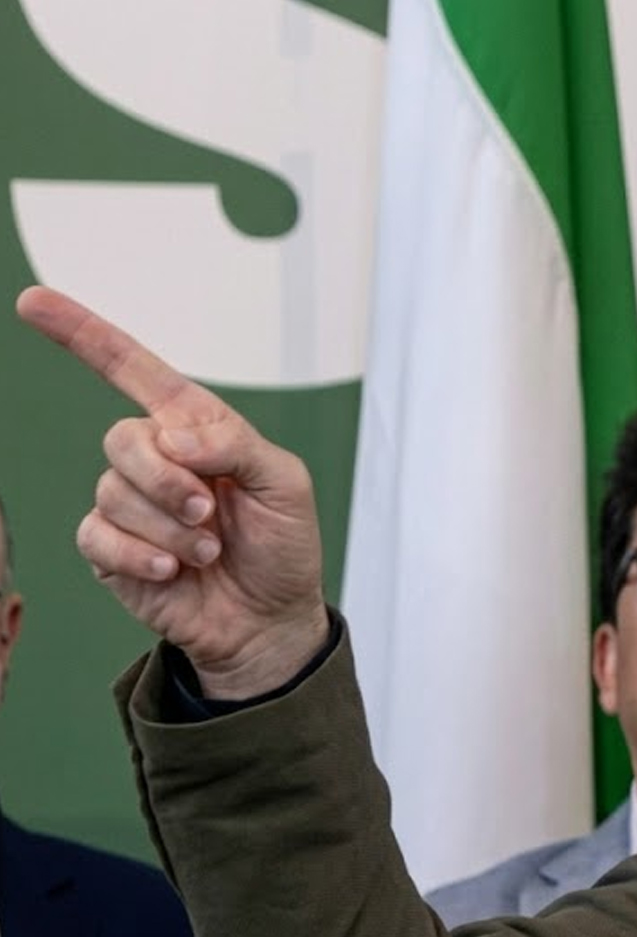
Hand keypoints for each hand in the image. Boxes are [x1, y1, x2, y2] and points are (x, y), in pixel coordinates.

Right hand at [16, 286, 329, 698]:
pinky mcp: (110, 549)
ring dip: (171, 528)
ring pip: (114, 492)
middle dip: (168, 480)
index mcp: (195, 428)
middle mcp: (156, 459)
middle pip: (121, 439)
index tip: (34, 302)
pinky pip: (97, 535)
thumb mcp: (285, 484)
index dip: (84, 334)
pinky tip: (175, 570)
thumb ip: (235, 444)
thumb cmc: (283, 546)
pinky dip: (142, 554)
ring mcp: (129, 504)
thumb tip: (174, 438)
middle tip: (210, 510)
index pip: (133, 371)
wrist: (271, 618)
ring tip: (209, 549)